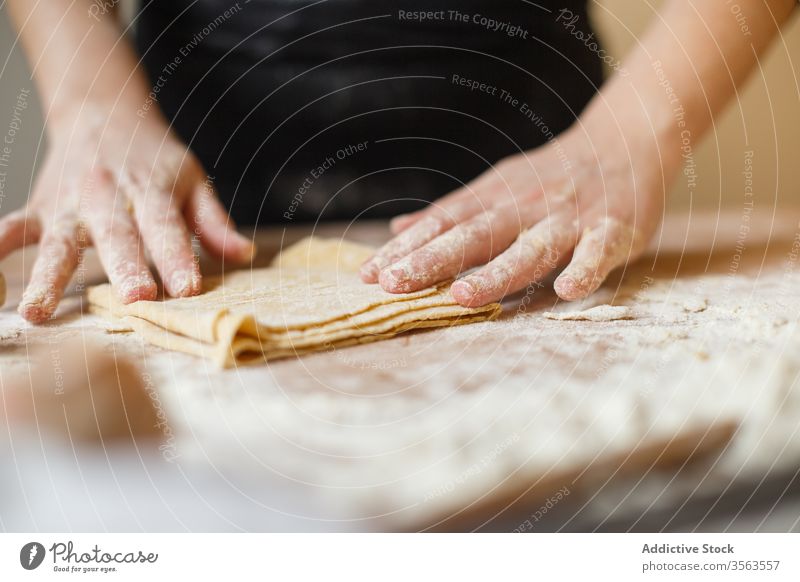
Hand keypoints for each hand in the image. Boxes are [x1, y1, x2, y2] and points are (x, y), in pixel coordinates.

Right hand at [0, 107, 254, 322]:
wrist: (104, 114)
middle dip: (126, 269)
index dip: (179, 257)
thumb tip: (244, 254)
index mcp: (152, 190)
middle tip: (136, 301)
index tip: (188, 289)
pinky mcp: (41, 208)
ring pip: (59, 242)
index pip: (167, 227)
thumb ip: (214, 221)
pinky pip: (12, 228)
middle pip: (118, 236)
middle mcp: (109, 197)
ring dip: (47, 277)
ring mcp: (70, 204)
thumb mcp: (192, 180)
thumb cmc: (156, 158)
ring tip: (37, 313)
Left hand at [360, 127, 664, 306]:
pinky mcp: (613, 227)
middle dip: (432, 261)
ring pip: (529, 248)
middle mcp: (524, 207)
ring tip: (460, 297)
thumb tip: (397, 230)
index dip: (405, 250)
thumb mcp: (495, 187)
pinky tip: (568, 290)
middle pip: (474, 236)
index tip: (368, 275)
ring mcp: (568, 217)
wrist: (624, 141)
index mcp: (494, 199)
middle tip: (393, 285)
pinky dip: (586, 268)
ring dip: (496, 272)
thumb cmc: (550, 176)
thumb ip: (451, 212)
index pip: (442, 224)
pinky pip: (599, 250)